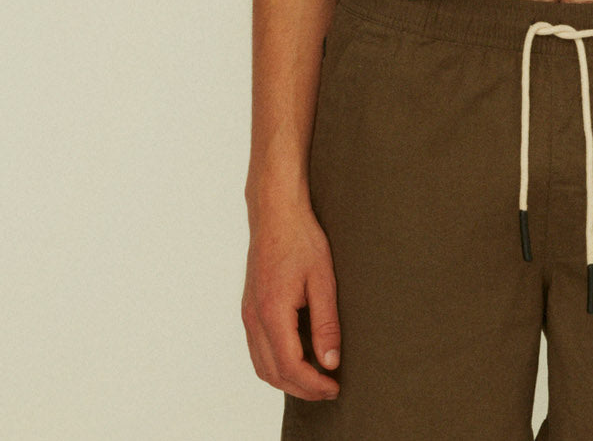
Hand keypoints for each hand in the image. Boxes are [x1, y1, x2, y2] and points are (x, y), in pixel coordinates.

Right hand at [242, 200, 341, 401]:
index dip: (313, 384)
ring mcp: (248, 314)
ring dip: (287, 380)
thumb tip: (331, 361)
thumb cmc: (300, 239)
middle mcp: (254, 318)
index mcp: (272, 312)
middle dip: (301, 388)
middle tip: (329, 389)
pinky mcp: (249, 309)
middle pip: (273, 373)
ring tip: (316, 379)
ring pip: (262, 366)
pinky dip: (276, 365)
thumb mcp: (322, 280)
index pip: (290, 366)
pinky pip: (258, 350)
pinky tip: (298, 359)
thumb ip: (326, 323)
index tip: (334, 387)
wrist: (276, 213)